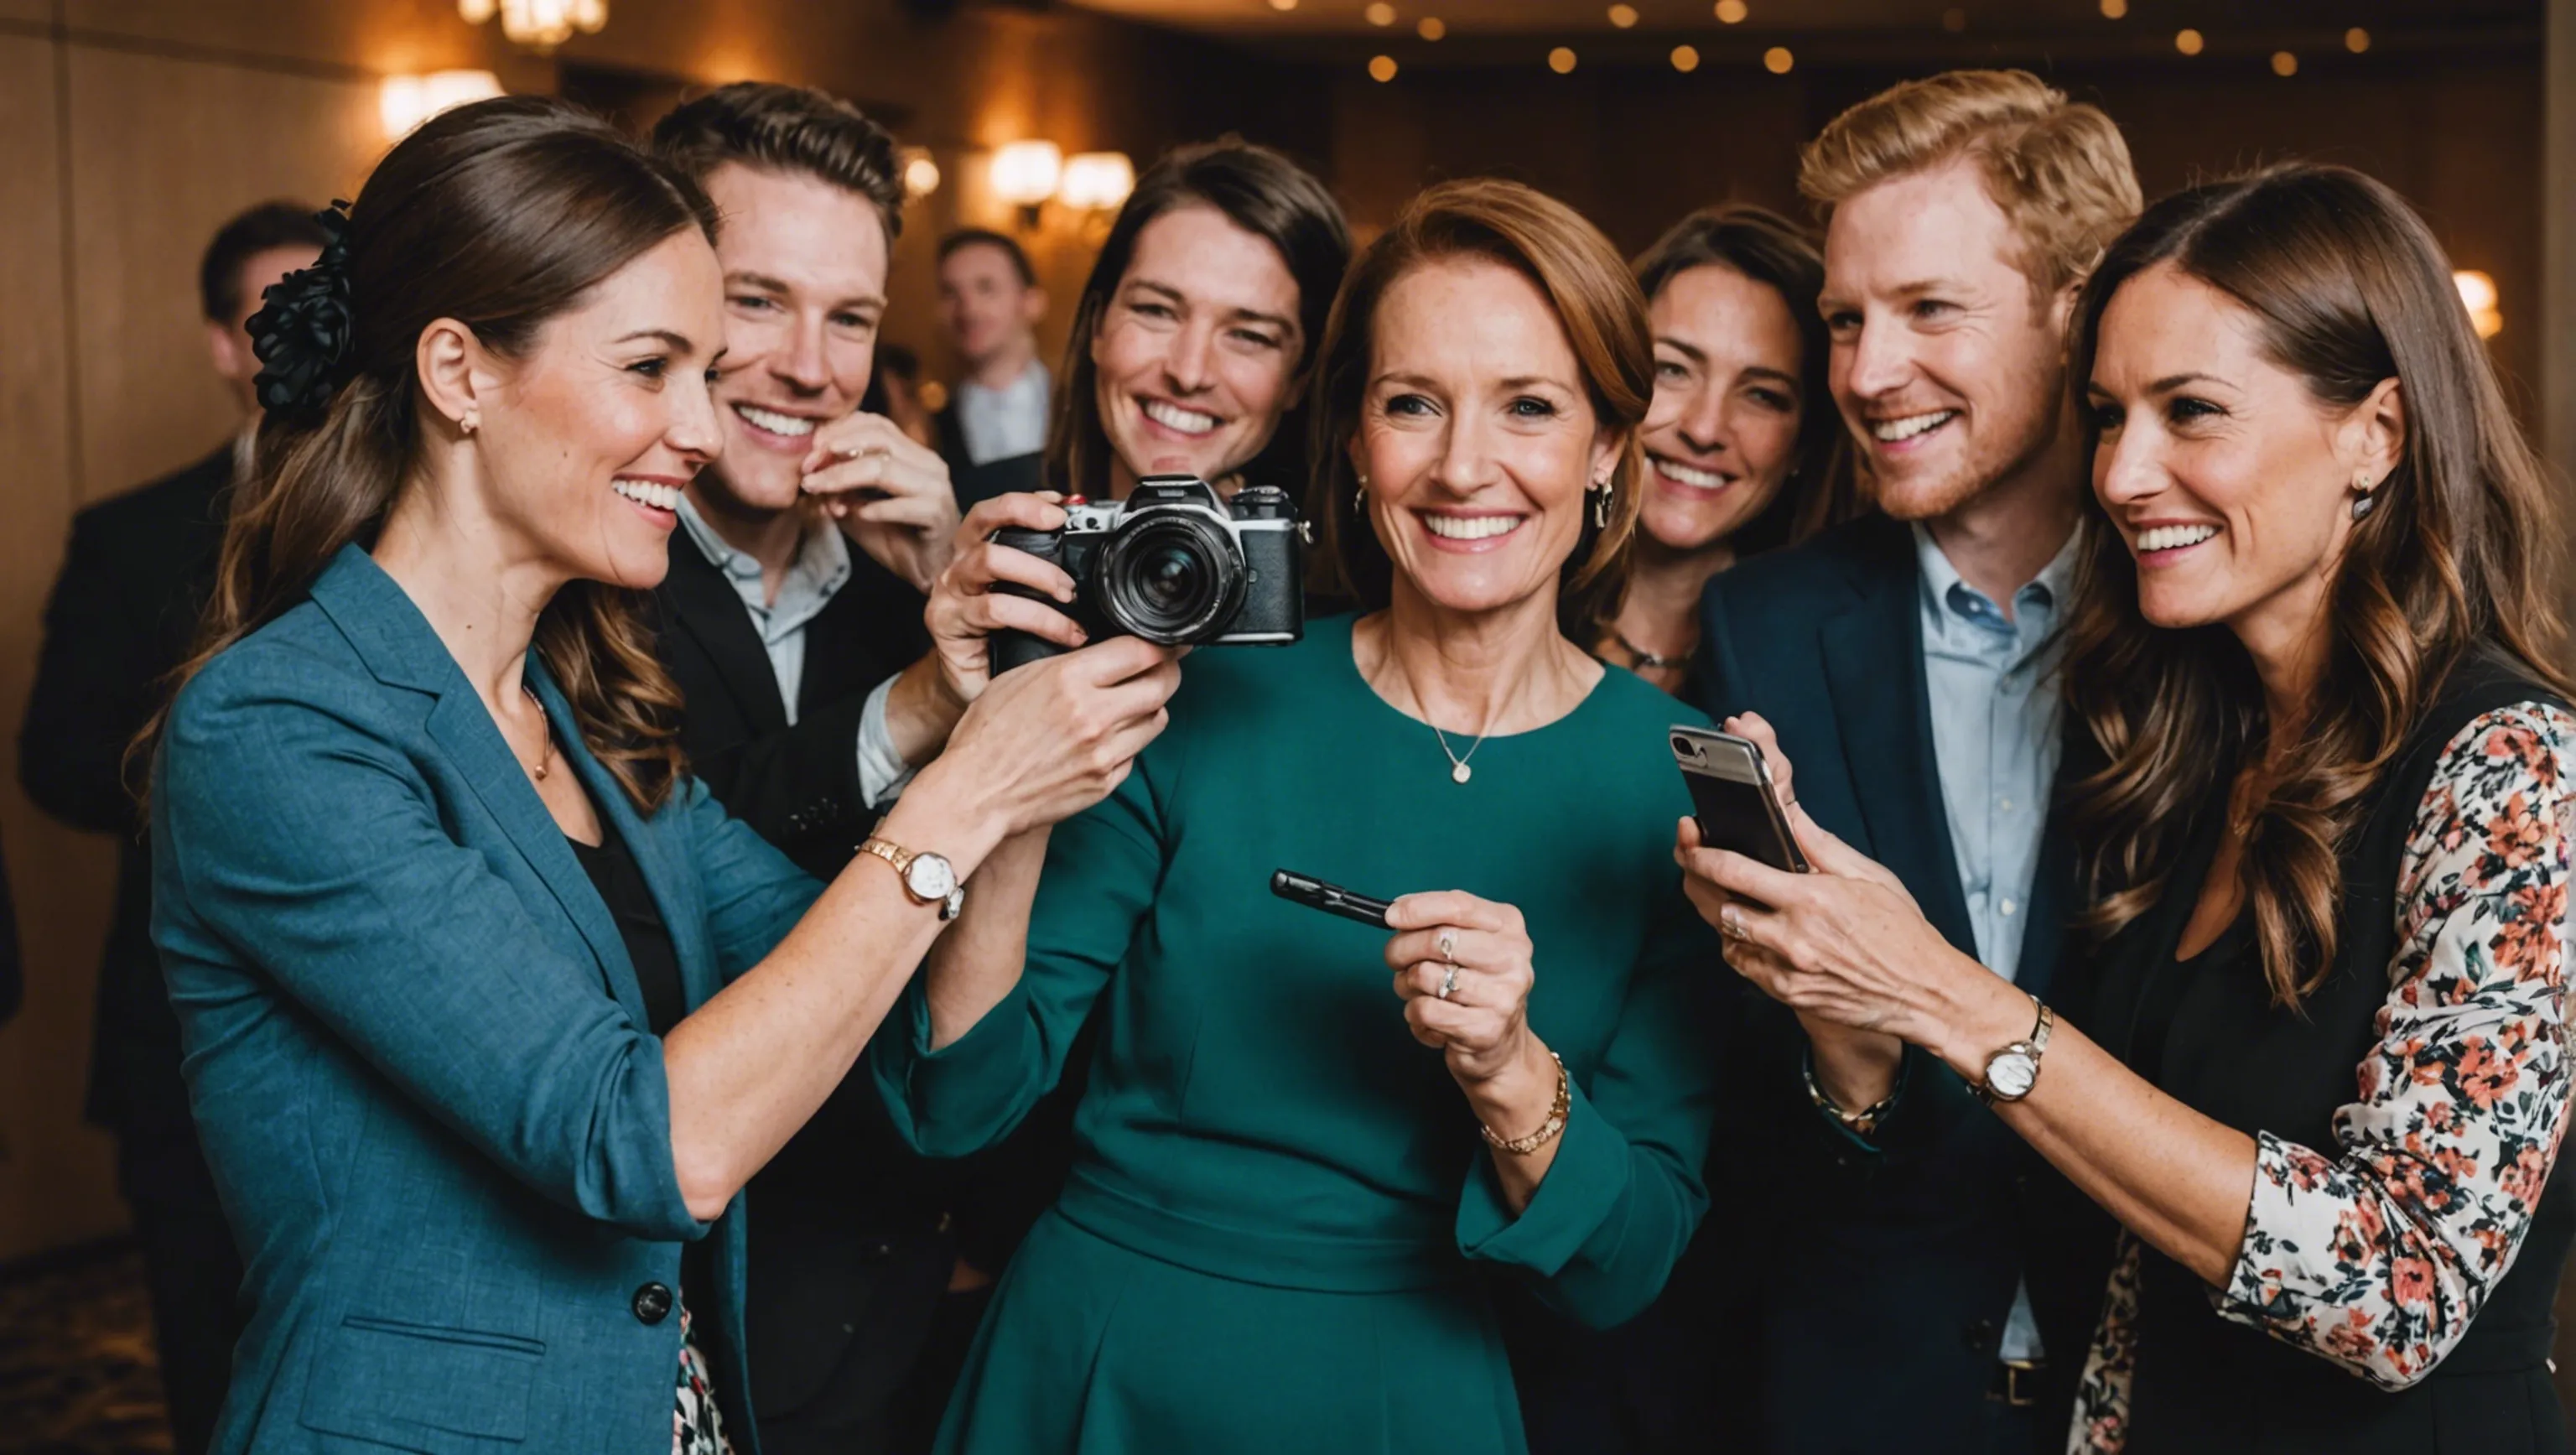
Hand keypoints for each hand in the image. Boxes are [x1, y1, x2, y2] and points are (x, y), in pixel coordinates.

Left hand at [801, 412, 962, 592]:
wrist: (929, 573)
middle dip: (835, 451)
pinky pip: (900, 505)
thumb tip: (808, 475)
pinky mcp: (937, 514)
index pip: (874, 423)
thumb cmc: (895, 537)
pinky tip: (854, 515)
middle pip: (878, 436)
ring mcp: (935, 487)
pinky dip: (872, 509)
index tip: (808, 452)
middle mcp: (927, 463)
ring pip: (883, 468)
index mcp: (911, 454)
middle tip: (808, 470)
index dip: (838, 431)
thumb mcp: (856, 507)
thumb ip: (837, 489)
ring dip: (843, 477)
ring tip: (819, 490)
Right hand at [923, 493, 1086, 707]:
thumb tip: (1100, 559)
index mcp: (980, 551)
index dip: (1029, 500)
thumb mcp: (1034, 605)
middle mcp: (960, 564)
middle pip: (983, 518)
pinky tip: (1066, 633)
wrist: (976, 692)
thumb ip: (1054, 579)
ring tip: (1070, 593)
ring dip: (1037, 571)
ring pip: (990, 559)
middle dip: (1026, 515)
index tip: (1065, 504)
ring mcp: (950, 591)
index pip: (998, 510)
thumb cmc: (1009, 645)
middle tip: (1064, 530)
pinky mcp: (946, 622)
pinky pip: (995, 608)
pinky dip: (1038, 617)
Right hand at [926, 635, 1180, 843]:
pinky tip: (1107, 738)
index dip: (1161, 643)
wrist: (976, 793)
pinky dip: (1129, 742)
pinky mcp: (1105, 782)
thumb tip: (1109, 652)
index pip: (1141, 651)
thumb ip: (1070, 663)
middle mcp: (1094, 715)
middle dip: (1168, 671)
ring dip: (1150, 707)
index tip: (1167, 642)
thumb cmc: (988, 733)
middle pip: (1162, 684)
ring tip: (1133, 702)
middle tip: (1164, 667)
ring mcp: (1103, 752)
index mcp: (1070, 679)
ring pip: (1156, 719)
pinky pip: (1135, 754)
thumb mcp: (1021, 677)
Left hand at [1383, 891, 1543, 1090]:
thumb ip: (1437, 921)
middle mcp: (1512, 958)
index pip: (1459, 906)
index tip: (1390, 916)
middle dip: (1402, 948)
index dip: (1418, 909)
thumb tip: (1396, 911)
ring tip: (1416, 992)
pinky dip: (1414, 1015)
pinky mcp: (1485, 1029)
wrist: (1501, 1045)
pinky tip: (1428, 1019)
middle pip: (1438, 940)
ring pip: (1425, 976)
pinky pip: (1425, 1011)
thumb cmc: (1474, 984)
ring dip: (1406, 985)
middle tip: (1394, 959)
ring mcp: (1502, 995)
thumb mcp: (1468, 942)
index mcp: (1508, 926)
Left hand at [1676, 799, 2000, 1059]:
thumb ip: (1821, 846)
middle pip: (1719, 907)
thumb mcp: (1869, 877)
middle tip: (1694, 865)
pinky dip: (1739, 946)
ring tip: (1722, 894)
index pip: (1736, 871)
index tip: (1690, 844)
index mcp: (1810, 899)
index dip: (1702, 855)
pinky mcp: (1788, 994)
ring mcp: (1787, 970)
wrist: (1923, 993)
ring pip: (1727, 939)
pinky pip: (1744, 967)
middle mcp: (1792, 937)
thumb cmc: (1903, 933)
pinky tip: (1747, 931)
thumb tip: (1789, 815)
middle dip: (1700, 882)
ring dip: (1719, 916)